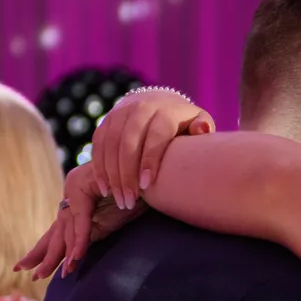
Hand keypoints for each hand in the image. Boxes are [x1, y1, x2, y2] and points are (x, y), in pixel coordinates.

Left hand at [15, 162, 143, 278]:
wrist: (152, 176)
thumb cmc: (139, 195)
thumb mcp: (112, 218)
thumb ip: (93, 231)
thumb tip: (74, 254)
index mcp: (78, 200)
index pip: (59, 229)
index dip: (43, 248)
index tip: (26, 266)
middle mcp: (71, 193)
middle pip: (56, 229)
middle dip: (41, 252)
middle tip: (21, 270)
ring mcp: (75, 188)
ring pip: (65, 229)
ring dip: (61, 254)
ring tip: (54, 275)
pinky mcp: (85, 187)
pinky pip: (81, 221)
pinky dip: (79, 241)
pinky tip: (75, 259)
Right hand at [90, 89, 213, 209]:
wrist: (158, 100)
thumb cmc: (183, 122)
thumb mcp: (198, 120)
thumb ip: (202, 126)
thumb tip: (202, 129)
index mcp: (165, 110)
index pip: (156, 134)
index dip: (150, 159)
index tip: (147, 185)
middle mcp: (140, 107)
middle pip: (128, 141)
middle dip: (127, 174)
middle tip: (130, 200)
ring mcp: (120, 112)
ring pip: (110, 144)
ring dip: (111, 174)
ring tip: (119, 199)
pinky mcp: (106, 120)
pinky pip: (98, 143)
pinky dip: (99, 167)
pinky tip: (105, 188)